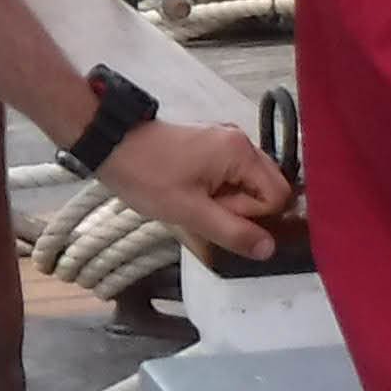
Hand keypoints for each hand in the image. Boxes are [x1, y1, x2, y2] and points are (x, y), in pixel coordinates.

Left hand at [96, 116, 290, 263]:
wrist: (114, 147)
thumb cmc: (149, 178)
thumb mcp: (191, 212)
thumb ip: (233, 232)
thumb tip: (269, 249)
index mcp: (241, 152)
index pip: (277, 195)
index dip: (252, 216)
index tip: (218, 213)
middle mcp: (241, 141)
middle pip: (268, 187)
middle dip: (243, 208)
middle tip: (207, 208)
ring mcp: (227, 141)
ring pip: (250, 183)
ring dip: (230, 200)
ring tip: (198, 201)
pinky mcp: (213, 146)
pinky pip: (234, 174)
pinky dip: (221, 189)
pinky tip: (196, 193)